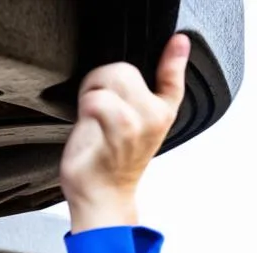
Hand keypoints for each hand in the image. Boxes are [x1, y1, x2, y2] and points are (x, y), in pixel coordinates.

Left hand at [60, 33, 188, 232]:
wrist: (102, 200)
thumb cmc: (107, 168)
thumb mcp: (122, 127)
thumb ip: (124, 99)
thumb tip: (111, 76)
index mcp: (161, 111)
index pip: (174, 75)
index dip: (173, 57)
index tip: (174, 45)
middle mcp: (156, 115)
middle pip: (125, 68)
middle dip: (99, 80)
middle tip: (92, 102)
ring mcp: (140, 122)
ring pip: (114, 77)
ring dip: (90, 92)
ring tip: (89, 113)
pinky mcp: (122, 130)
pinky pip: (99, 100)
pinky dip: (85, 104)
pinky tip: (85, 120)